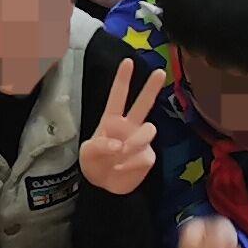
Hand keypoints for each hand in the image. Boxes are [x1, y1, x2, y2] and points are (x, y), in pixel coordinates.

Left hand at [80, 59, 167, 194]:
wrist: (103, 187)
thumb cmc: (94, 163)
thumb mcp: (86, 154)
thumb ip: (99, 146)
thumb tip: (119, 144)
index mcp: (111, 119)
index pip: (118, 96)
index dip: (123, 79)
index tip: (128, 61)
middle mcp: (129, 126)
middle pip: (143, 103)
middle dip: (151, 87)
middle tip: (160, 72)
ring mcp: (140, 141)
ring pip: (149, 130)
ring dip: (135, 141)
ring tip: (122, 151)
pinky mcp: (147, 157)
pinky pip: (144, 156)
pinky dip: (130, 164)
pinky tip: (120, 169)